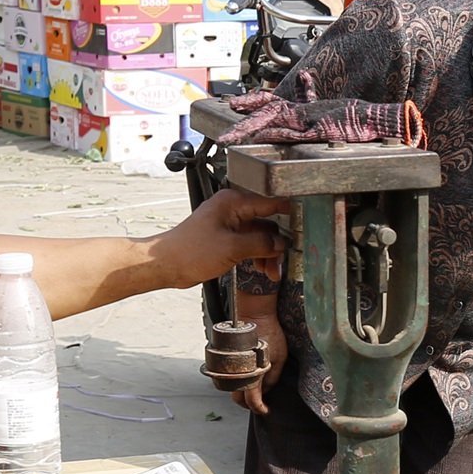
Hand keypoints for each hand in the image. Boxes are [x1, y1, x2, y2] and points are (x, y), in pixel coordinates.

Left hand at [151, 189, 289, 289]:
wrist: (167, 264)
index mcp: (233, 202)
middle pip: (267, 223)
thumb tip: (281, 243)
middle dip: (277, 244)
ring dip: (268, 253)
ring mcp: (229, 224)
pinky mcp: (226, 238)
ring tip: (271, 272)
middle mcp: (232, 209)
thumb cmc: (189, 251)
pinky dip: (258, 255)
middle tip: (283, 261)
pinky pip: (250, 243)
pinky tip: (262, 268)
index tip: (306, 222)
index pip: (270, 201)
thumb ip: (261, 243)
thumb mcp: (232, 248)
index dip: (290, 213)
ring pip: (260, 236)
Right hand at [229, 303, 287, 416]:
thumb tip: (266, 390)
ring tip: (254, 392)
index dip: (259, 409)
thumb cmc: (270, 333)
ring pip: (231, 387)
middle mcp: (237, 372)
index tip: (266, 411)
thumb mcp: (280, 357)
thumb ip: (273, 377)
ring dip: (241, 393)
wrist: (254, 314)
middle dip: (247, 404)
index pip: (252, 401)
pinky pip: (228, 376)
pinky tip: (246, 379)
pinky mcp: (226, 358)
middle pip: (237, 398)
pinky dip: (236, 382)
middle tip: (259, 404)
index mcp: (252, 374)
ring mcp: (229, 365)